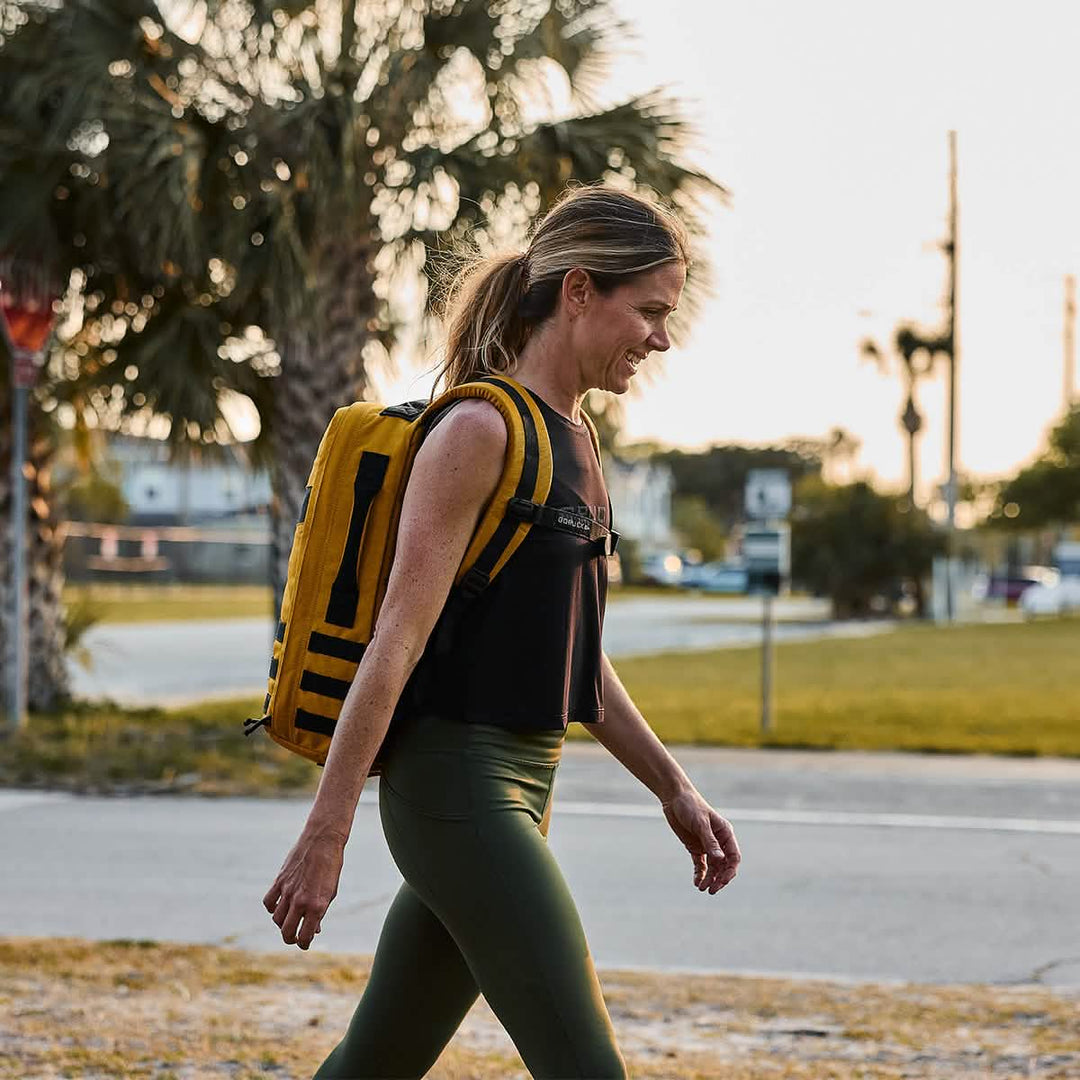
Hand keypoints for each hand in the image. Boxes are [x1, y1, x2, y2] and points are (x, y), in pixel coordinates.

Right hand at [263, 829, 346, 949]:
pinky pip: (268, 902)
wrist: (323, 840)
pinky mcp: (279, 881)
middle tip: (295, 937)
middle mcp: (300, 901)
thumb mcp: (330, 892)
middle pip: (286, 932)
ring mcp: (287, 891)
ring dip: (282, 924)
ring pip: (276, 919)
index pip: (304, 937)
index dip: (304, 944)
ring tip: (289, 920)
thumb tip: (313, 930)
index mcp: (317, 906)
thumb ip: (320, 912)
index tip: (305, 943)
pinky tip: (279, 906)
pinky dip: (271, 908)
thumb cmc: (331, 867)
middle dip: (290, 939)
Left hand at [661, 789, 740, 893]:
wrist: (674, 797)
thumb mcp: (700, 824)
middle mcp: (718, 841)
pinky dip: (700, 874)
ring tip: (702, 889)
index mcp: (725, 834)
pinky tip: (696, 882)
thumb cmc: (690, 806)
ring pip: (713, 867)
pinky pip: (700, 864)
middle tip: (711, 890)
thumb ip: (710, 842)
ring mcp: (707, 845)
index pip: (733, 857)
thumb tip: (720, 860)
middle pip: (724, 865)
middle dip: (719, 879)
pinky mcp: (695, 847)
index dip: (730, 871)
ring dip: (709, 879)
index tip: (722, 881)